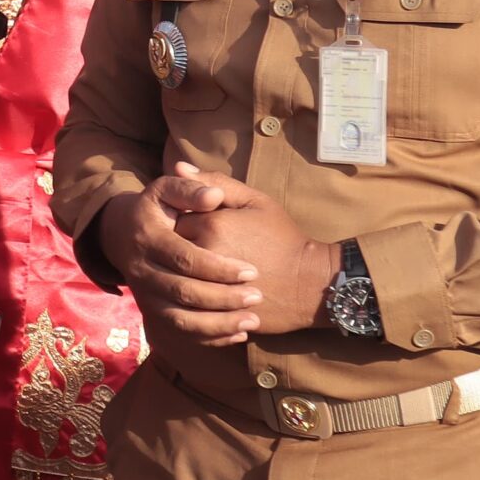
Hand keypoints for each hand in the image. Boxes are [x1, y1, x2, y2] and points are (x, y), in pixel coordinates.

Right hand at [95, 175, 263, 346]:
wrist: (122, 233)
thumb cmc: (157, 209)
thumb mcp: (166, 189)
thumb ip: (190, 188)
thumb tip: (213, 195)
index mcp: (148, 237)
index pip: (185, 258)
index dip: (219, 267)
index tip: (251, 271)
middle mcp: (140, 269)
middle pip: (184, 292)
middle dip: (224, 298)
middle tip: (257, 296)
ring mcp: (144, 294)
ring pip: (181, 319)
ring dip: (219, 324)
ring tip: (252, 320)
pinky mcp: (151, 311)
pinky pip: (180, 332)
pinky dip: (210, 337)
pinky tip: (238, 334)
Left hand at [165, 165, 340, 335]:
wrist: (310, 284)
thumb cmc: (283, 238)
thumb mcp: (255, 201)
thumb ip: (215, 182)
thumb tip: (178, 166)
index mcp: (211, 225)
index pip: (172, 218)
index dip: (184, 220)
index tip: (200, 224)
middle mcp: (204, 255)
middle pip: (169, 249)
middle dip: (178, 248)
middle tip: (204, 249)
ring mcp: (207, 287)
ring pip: (174, 279)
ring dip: (182, 275)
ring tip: (204, 272)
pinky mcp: (213, 313)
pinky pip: (185, 306)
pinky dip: (189, 301)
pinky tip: (205, 294)